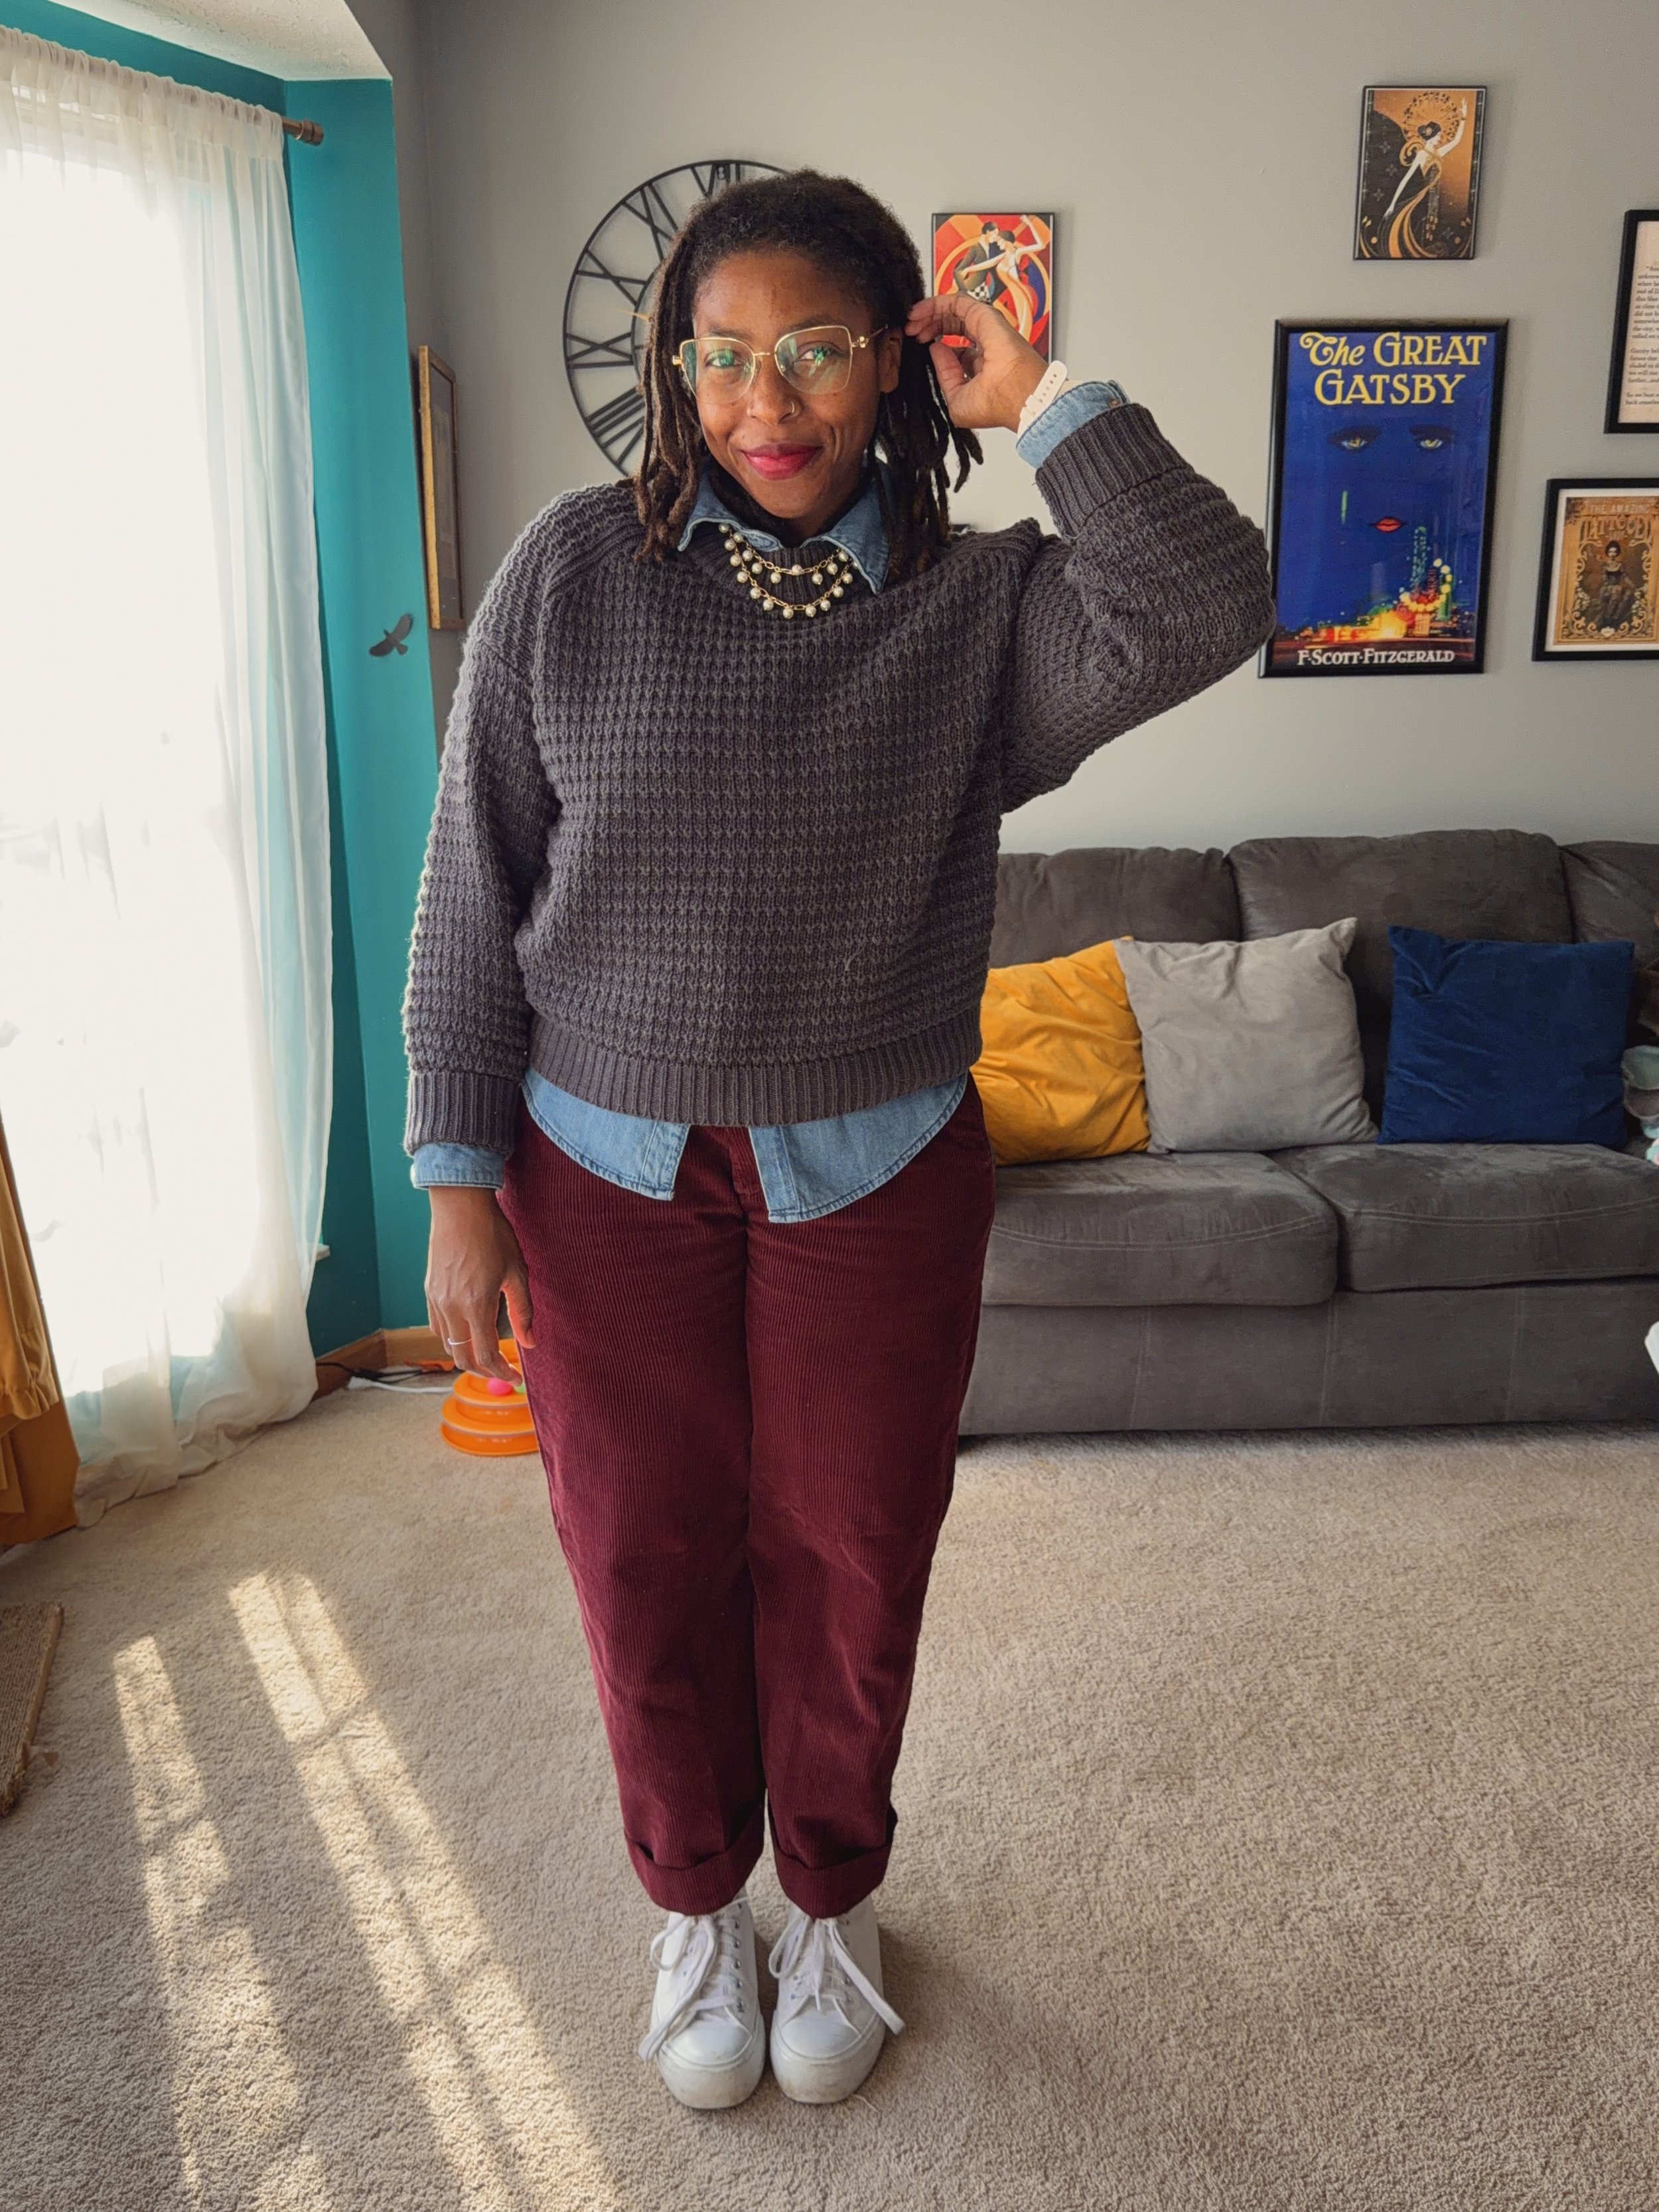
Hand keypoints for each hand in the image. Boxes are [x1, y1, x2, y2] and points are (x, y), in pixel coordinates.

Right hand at [425, 1186, 533, 1382]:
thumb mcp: (517, 1273)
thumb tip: (530, 1343)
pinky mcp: (428, 1292)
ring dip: (467, 1355)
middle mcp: (452, 1307)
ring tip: (487, 1352)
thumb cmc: (493, 1236)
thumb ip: (523, 1312)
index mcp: (476, 1305)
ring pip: (447, 1345)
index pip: (486, 1355)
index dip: (502, 1373)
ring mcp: (436, 1300)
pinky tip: (468, 1332)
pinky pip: (437, 1327)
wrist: (460, 1208)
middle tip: (503, 1371)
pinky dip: (452, 1339)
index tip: (515, 1379)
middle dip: (484, 1370)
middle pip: (463, 1358)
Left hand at [904, 292, 1048, 434]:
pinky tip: (920, 311)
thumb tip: (936, 348)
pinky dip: (935, 303)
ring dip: (929, 313)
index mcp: (981, 362)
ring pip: (952, 311)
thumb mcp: (957, 397)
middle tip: (911, 331)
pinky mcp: (982, 315)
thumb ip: (945, 373)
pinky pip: (955, 301)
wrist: (1016, 396)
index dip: (935, 342)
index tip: (918, 343)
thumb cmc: (999, 403)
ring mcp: (984, 327)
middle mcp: (984, 342)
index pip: (955, 345)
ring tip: (912, 320)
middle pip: (951, 325)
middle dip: (928, 326)